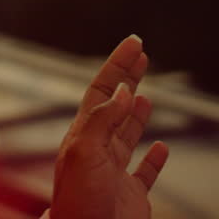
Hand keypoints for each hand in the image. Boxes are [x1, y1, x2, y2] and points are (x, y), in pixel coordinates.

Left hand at [48, 35, 169, 218]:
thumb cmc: (80, 198)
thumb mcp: (85, 152)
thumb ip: (102, 120)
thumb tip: (123, 91)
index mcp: (84, 134)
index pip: (103, 91)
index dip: (118, 66)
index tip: (134, 43)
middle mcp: (97, 149)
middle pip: (115, 105)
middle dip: (127, 78)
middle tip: (140, 55)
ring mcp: (114, 172)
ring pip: (127, 134)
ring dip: (137, 113)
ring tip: (145, 95)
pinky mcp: (129, 195)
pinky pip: (144, 172)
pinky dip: (154, 159)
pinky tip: (162, 148)